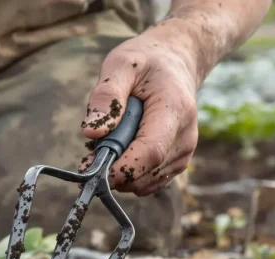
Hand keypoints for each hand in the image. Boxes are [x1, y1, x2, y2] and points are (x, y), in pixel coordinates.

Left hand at [80, 24, 199, 195]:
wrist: (175, 62)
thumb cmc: (146, 61)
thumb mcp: (121, 64)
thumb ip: (106, 96)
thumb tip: (92, 132)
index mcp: (175, 110)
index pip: (150, 152)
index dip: (119, 168)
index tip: (90, 170)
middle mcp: (185, 137)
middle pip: (144, 172)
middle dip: (112, 171)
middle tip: (89, 152)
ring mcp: (183, 153)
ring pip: (143, 182)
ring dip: (119, 172)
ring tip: (109, 140)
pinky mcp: (176, 163)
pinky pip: (146, 182)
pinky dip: (128, 173)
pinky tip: (121, 149)